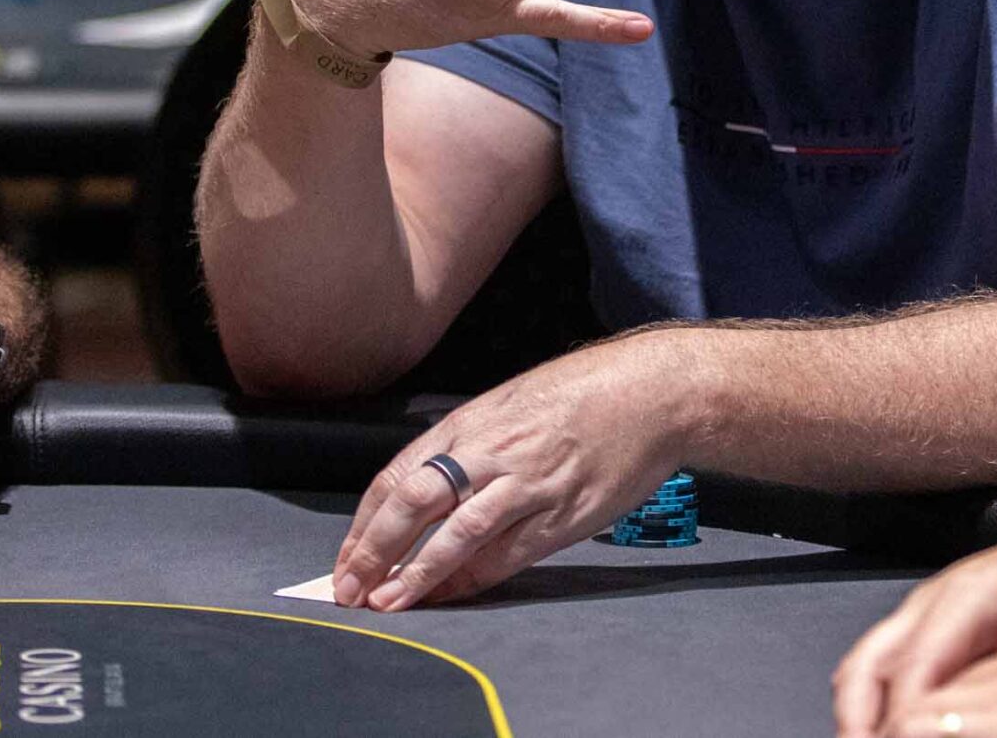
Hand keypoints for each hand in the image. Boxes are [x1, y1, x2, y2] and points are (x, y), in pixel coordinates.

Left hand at [330, 332, 687, 609]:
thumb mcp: (510, 403)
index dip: (364, 522)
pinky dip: (471, 580)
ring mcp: (526, 484)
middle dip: (373, 551)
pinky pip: (505, 554)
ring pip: (455, 534)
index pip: (397, 475)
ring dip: (415, 574)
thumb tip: (427, 485)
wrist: (650, 392)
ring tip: (386, 604)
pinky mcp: (561, 515)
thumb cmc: (583, 394)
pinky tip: (449, 597)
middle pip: (414, 503)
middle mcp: (490, 452)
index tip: (346, 556)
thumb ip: (469, 442)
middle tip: (348, 589)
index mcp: (471, 423)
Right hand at [834, 506, 996, 736]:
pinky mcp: (921, 627)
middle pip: (867, 664)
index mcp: (969, 598)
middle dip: (858, 721)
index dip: (902, 722)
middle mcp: (930, 602)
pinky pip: (876, 665)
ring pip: (862, 665)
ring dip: (857, 714)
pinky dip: (868, 703)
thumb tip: (989, 725)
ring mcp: (919, 612)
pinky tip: (883, 735)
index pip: (915, 669)